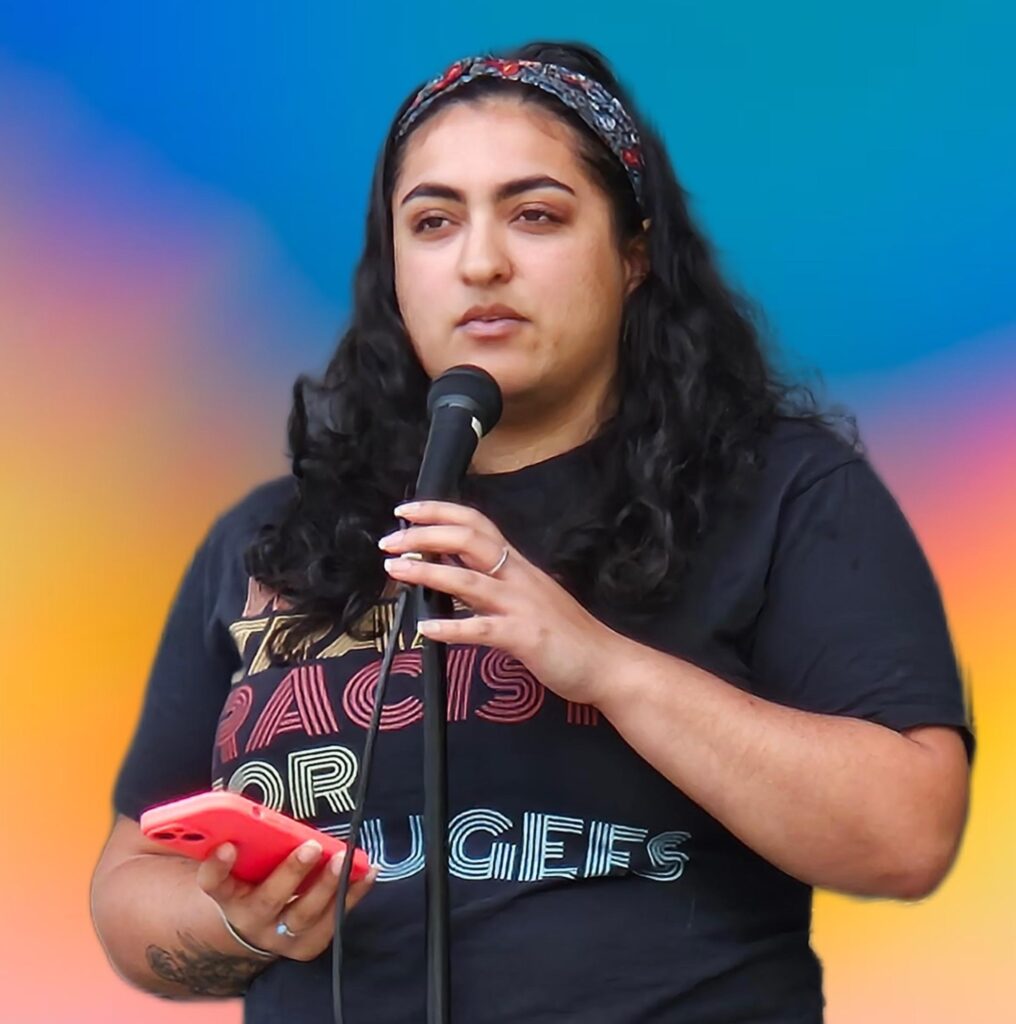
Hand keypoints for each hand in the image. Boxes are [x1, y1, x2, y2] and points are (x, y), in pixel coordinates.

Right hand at [197, 841, 378, 962]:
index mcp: (227, 894)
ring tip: (343, 858)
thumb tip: (254, 808)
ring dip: (326, 885)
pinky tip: (367, 871)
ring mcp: (279, 936)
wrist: (256, 928)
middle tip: (311, 847)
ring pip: (303, 915)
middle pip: (267, 900)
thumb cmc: (252, 880)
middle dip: (291, 873)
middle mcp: (249, 919)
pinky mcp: (307, 944)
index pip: (213, 883)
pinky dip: (353, 894)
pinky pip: (333, 920)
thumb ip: (247, 838)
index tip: (228, 845)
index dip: (217, 866)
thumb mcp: (242, 863)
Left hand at [380, 500, 622, 705]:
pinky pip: (482, 629)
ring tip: (395, 570)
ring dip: (427, 571)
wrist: (605, 662)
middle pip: (469, 539)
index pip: (475, 523)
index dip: (438, 512)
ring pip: (469, 578)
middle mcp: (517, 577)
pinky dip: (452, 628)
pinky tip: (427, 628)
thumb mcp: (524, 595)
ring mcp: (521, 605)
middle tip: (390, 540)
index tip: (405, 511)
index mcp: (517, 565)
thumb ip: (489, 581)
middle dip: (424, 534)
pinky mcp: (524, 637)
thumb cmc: (564, 632)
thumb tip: (448, 565)